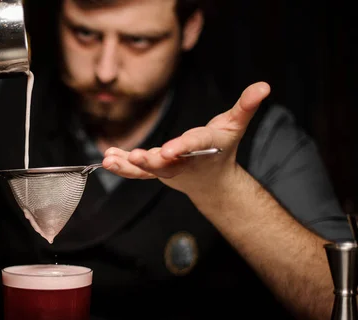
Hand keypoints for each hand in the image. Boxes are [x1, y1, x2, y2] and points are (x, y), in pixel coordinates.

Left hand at [102, 82, 270, 196]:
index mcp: (205, 148)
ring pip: (147, 170)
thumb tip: (264, 86)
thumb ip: (246, 106)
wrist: (212, 181)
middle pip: (166, 163)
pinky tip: (107, 159)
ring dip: (128, 166)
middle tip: (135, 157)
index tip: (167, 150)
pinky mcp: (156, 172)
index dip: (181, 147)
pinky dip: (122, 166)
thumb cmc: (223, 148)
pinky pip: (137, 172)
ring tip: (110, 160)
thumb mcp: (236, 125)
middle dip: (150, 161)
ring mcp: (168, 169)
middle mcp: (185, 161)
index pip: (193, 145)